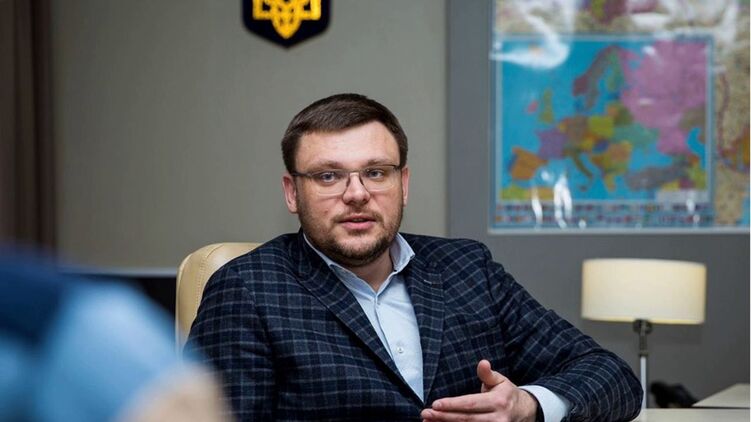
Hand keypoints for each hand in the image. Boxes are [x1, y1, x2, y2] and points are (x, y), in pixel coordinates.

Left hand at [420, 360, 537, 421]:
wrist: (525, 412)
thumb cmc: (507, 394)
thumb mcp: (500, 381)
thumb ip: (487, 374)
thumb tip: (482, 363)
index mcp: (498, 402)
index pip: (471, 404)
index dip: (452, 404)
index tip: (435, 404)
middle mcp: (497, 419)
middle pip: (466, 419)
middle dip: (444, 417)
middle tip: (426, 414)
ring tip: (429, 421)